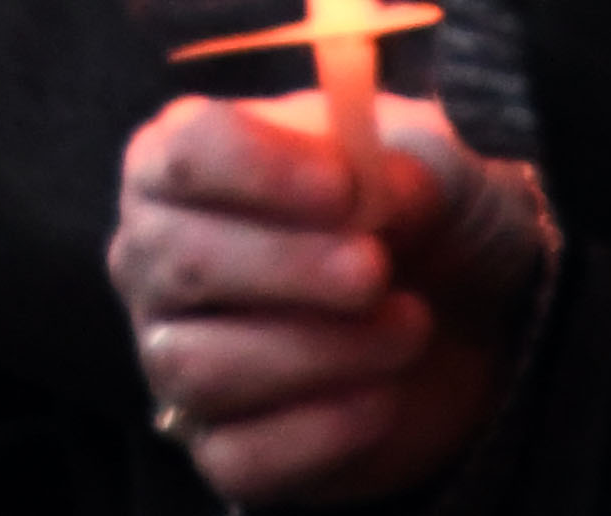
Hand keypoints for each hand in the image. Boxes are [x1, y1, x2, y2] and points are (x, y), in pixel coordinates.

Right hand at [114, 90, 544, 503]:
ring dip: (318, 350)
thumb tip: (380, 191)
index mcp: (180, 164)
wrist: (455, 316)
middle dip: (289, 267)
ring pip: (201, 366)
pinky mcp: (220, 446)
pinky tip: (384, 396)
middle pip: (181, 261)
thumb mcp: (426, 163)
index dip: (261, 171)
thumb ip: (405, 164)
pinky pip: (242, 455)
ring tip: (407, 327)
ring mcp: (174, 358)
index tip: (346, 189)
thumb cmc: (408, 214)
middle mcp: (155, 259)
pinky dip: (323, 430)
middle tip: (375, 269)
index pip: (181, 156)